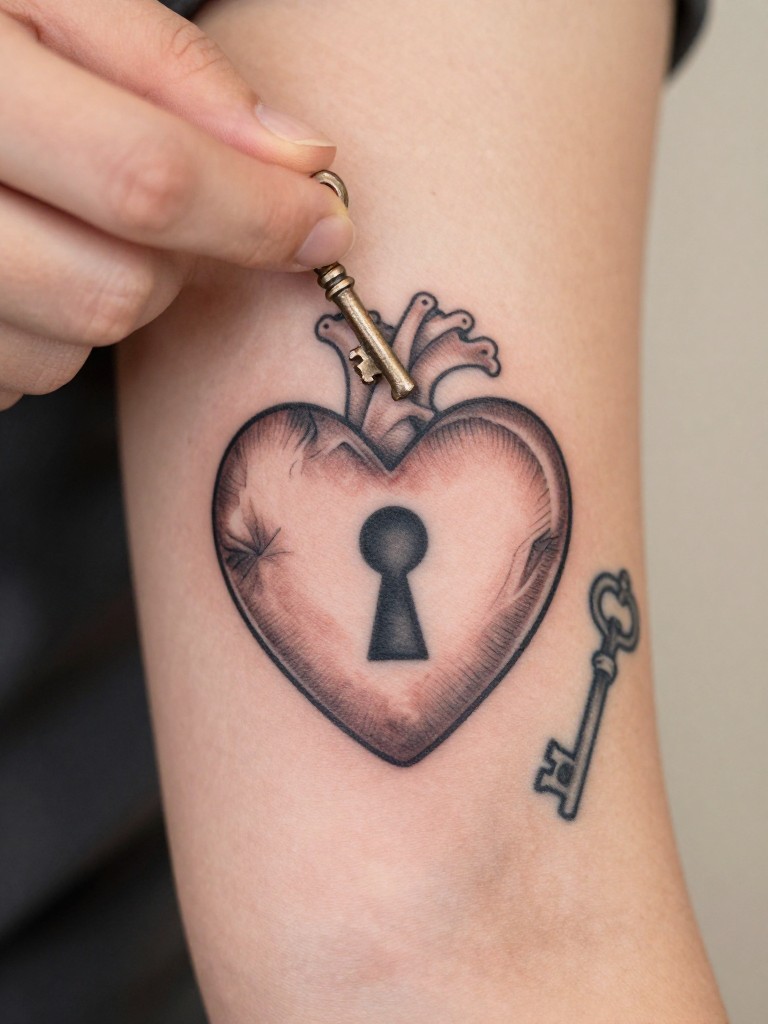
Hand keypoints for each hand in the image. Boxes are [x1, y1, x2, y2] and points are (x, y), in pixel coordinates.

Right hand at [0, 0, 352, 408]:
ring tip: (66, 216)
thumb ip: (166, 65)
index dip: (252, 212)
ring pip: (71, 349)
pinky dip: (49, 329)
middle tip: (165, 200)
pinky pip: (19, 375)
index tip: (323, 223)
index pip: (143, 178)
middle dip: (176, 260)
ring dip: (109, 295)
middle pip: (118, 290)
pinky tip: (22, 257)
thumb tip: (299, 156)